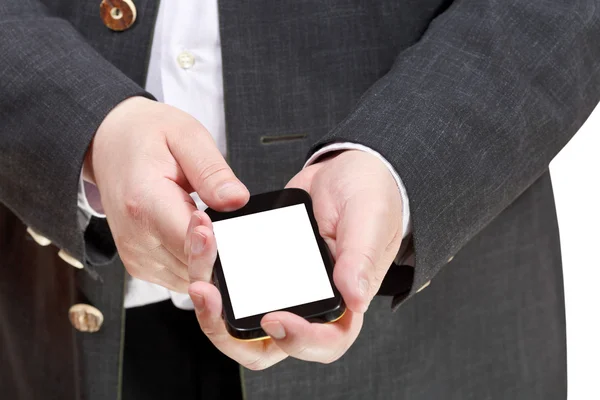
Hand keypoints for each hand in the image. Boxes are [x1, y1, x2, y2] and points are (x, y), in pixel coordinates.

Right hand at [86, 96, 248, 291]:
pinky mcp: (142, 264)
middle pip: (192, 270)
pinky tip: (204, 240)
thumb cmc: (146, 137)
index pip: (187, 244)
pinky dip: (197, 264)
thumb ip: (212, 171)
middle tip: (231, 230)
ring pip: (190, 280)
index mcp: (143, 204)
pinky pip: (181, 277)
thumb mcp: (186, 136)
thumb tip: (237, 199)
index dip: (214, 246)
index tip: (221, 229)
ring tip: (215, 229)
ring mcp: (137, 255)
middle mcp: (135, 238)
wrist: (109, 143)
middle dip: (220, 255)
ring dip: (210, 262)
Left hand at [187, 150, 402, 368]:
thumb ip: (361, 258)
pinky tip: (203, 241)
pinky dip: (213, 267)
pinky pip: (234, 280)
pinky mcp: (263, 265)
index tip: (274, 318)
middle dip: (229, 331)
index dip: (297, 341)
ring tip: (201, 263)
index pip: (324, 342)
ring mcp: (283, 286)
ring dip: (213, 302)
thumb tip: (354, 299)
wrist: (346, 170)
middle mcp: (310, 302)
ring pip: (242, 316)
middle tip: (208, 294)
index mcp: (344, 301)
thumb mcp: (368, 220)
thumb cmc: (370, 197)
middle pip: (268, 343)